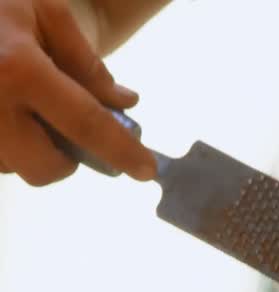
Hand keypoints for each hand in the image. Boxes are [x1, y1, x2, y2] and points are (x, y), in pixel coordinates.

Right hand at [0, 0, 153, 184]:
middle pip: (44, 167)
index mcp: (19, 70)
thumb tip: (124, 103)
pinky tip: (8, 113)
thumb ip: (87, 62)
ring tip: (28, 110)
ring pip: (15, 168)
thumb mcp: (48, 15)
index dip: (120, 150)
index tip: (146, 170)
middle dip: (65, 160)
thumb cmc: (0, 7)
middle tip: (67, 131)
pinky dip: (9, 146)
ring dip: (31, 151)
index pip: (85, 123)